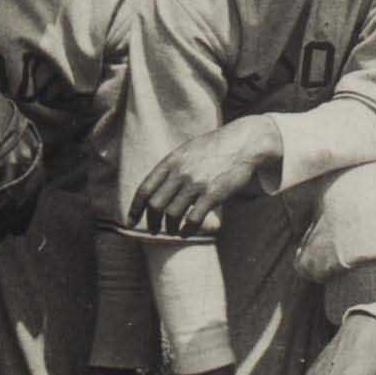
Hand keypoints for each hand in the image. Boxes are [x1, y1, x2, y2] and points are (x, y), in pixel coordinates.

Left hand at [128, 115, 276, 235]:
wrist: (244, 142)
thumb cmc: (215, 147)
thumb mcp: (187, 150)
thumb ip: (171, 168)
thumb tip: (155, 188)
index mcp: (171, 161)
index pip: (144, 190)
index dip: (134, 209)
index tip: (131, 222)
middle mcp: (180, 172)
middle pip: (155, 205)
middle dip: (152, 222)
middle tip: (154, 230)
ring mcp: (196, 183)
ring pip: (172, 214)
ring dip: (169, 228)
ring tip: (172, 231)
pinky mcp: (213, 194)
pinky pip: (193, 219)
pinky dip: (186, 230)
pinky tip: (186, 232)